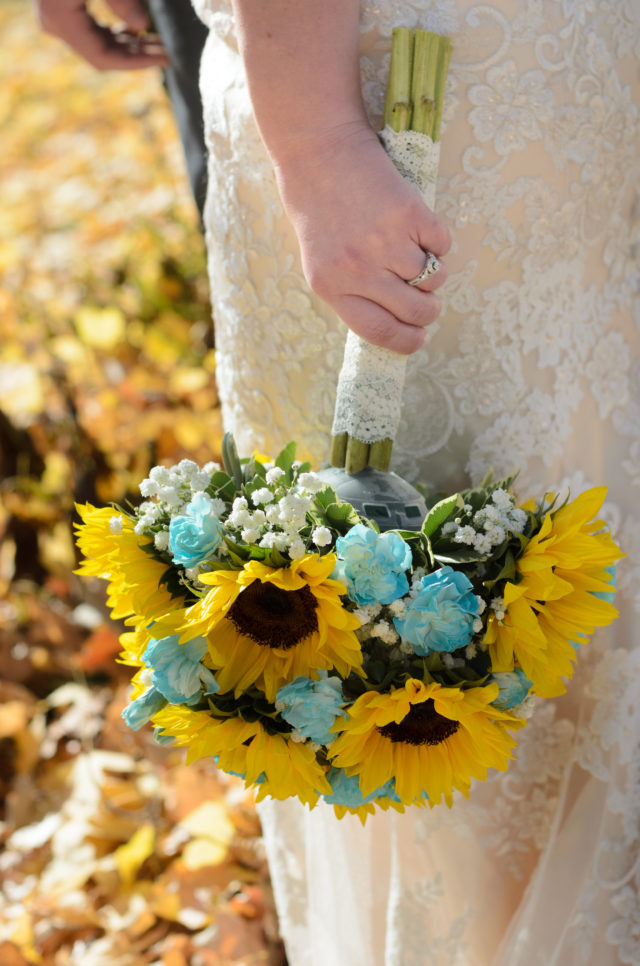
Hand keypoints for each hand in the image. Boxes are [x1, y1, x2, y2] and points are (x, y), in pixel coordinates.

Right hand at [36, 0, 168, 70]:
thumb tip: (142, 25)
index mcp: (61, 18)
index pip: (102, 57)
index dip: (136, 62)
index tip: (165, 57)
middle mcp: (55, 24)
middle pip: (101, 53)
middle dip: (136, 54)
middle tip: (168, 50)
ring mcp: (56, 17)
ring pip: (98, 43)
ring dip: (129, 44)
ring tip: (158, 41)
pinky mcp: (61, 8)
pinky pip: (91, 30)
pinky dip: (116, 32)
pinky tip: (138, 29)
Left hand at [275, 123, 451, 354]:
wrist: (319, 150)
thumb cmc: (318, 208)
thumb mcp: (323, 261)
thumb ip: (352, 292)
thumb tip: (397, 320)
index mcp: (331, 287)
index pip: (378, 331)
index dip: (405, 341)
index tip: (419, 339)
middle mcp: (358, 270)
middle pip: (414, 310)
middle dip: (429, 310)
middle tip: (429, 302)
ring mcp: (385, 242)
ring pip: (432, 278)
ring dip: (433, 271)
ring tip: (415, 252)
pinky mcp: (410, 213)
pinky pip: (442, 244)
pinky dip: (437, 238)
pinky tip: (416, 223)